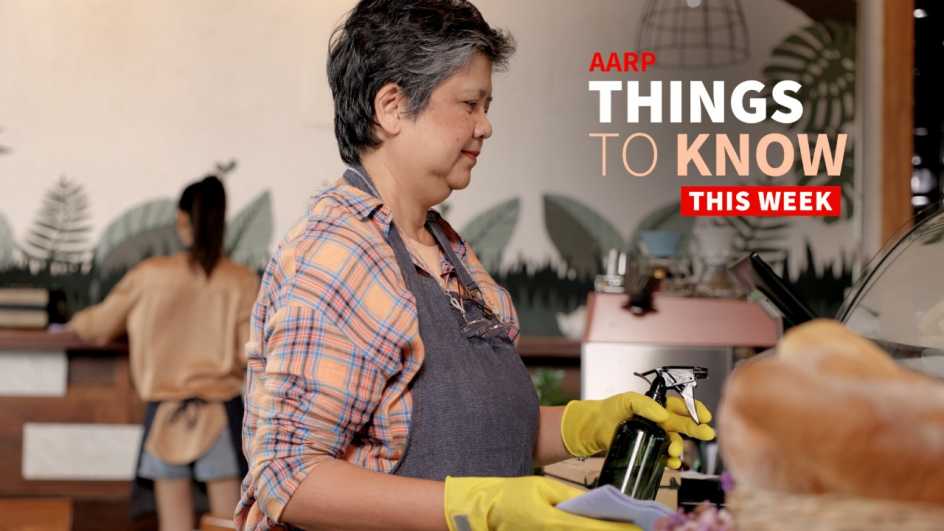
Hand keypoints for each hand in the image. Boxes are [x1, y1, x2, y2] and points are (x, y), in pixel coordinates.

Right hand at [444, 475, 639, 530]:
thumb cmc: (511, 495)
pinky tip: (597, 529)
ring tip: (620, 528)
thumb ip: (568, 495)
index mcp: (554, 520)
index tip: (637, 525)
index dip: (618, 528)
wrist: (485, 511)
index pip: (595, 527)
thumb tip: (592, 503)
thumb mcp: (541, 487)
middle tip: (636, 527)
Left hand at [560, 392, 714, 467]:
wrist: (595, 427)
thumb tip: (663, 414)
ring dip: (678, 447)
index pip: (682, 406)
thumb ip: (645, 404)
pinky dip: (671, 461)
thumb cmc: (611, 410)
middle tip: (706, 434)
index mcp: (659, 406)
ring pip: (675, 442)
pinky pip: (665, 457)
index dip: (695, 410)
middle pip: (684, 425)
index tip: (704, 416)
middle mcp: (661, 421)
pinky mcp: (649, 450)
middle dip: (696, 429)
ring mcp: (656, 437)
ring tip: (674, 451)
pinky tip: (672, 462)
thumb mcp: (627, 400)